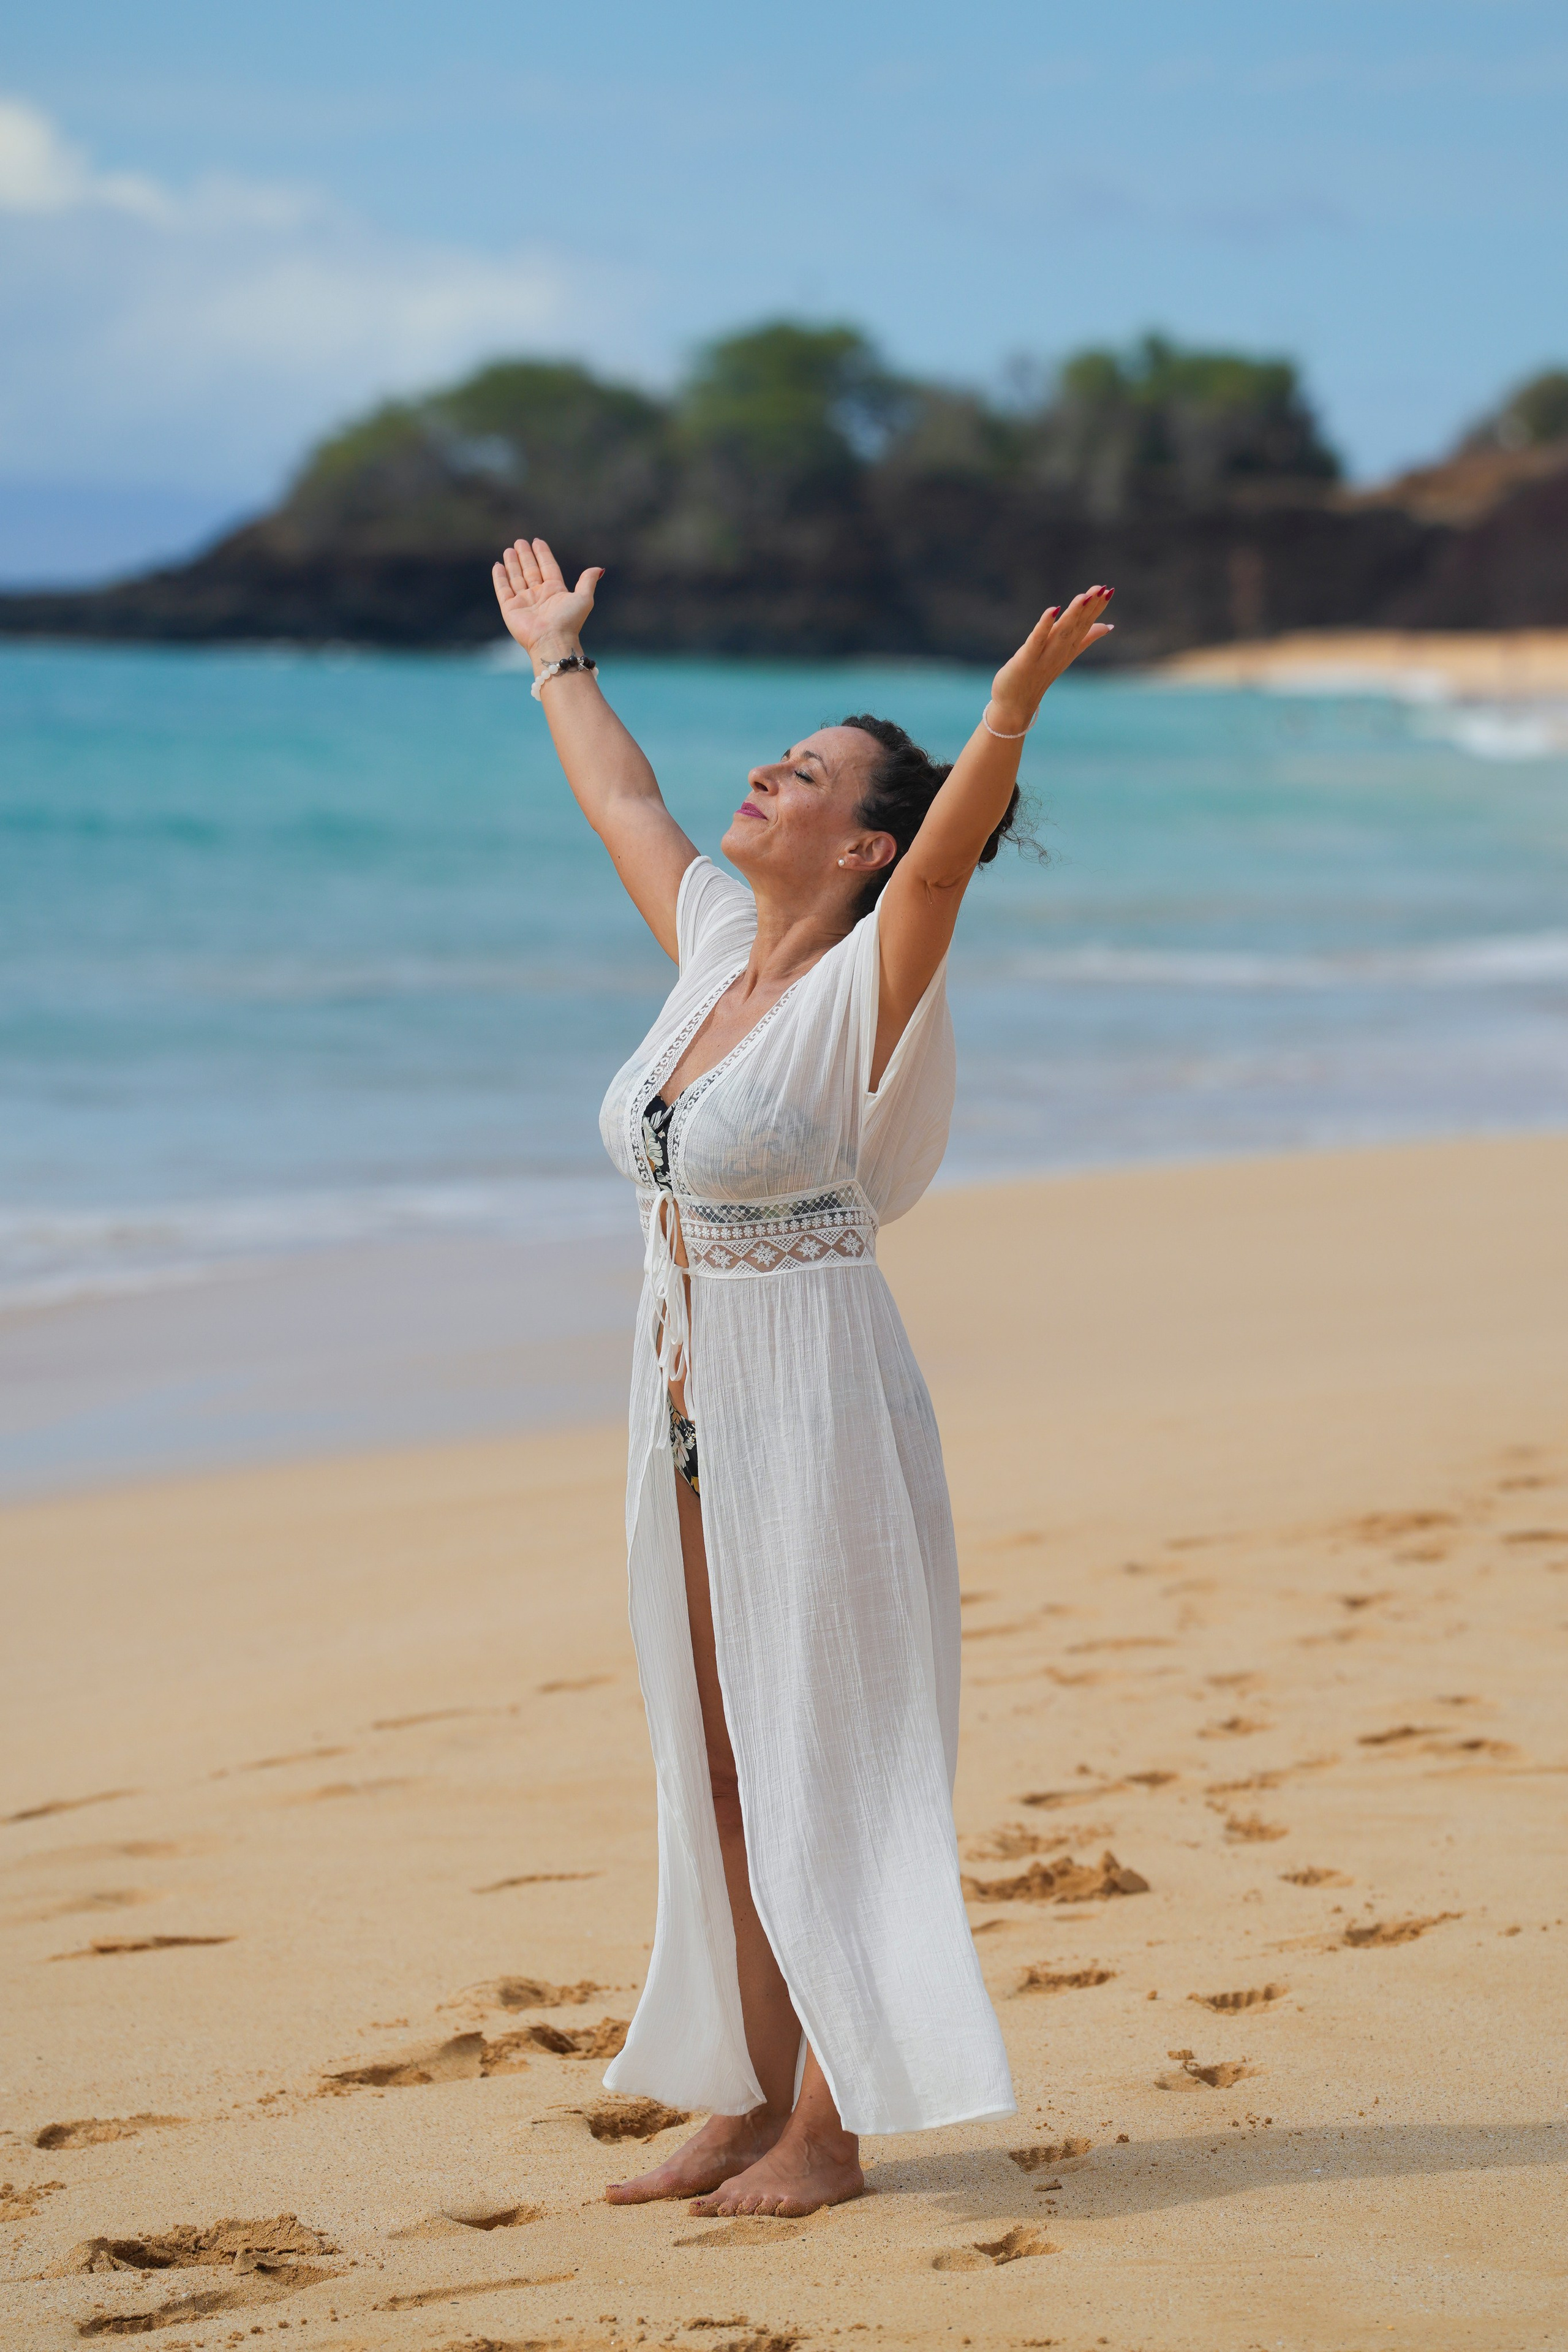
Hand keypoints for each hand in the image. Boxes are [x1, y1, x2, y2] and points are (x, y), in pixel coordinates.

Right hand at [492, 536, 602, 662]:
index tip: (537, 541)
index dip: (543, 554)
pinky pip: (503, 590)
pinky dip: (500, 577)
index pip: (548, 567)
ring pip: (517, 578)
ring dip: (513, 564)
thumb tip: (600, 569)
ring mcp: (524, 602)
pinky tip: (498, 565)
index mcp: (555, 591)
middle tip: (520, 541)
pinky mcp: (510, 609)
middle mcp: (539, 596)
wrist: (552, 641)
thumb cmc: (569, 621)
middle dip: (525, 556)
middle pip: (531, 571)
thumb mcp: (584, 598)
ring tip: (509, 549)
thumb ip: (588, 581)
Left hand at [988, 587, 1114, 731]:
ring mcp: (1043, 658)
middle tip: (1102, 589)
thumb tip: (1108, 626)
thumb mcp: (1063, 655)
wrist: (1014, 706)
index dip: (1096, 609)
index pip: (1084, 626)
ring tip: (1084, 596)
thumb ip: (1085, 639)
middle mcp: (1059, 654)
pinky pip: (1036, 641)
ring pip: (1061, 633)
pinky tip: (1052, 610)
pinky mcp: (1026, 661)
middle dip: (1089, 608)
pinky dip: (1044, 626)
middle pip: (1076, 627)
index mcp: (1067, 651)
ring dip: (1073, 614)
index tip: (1109, 590)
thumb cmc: (1037, 678)